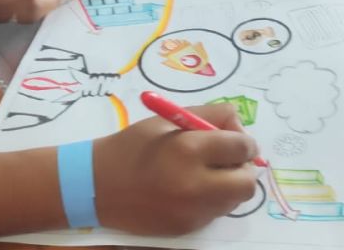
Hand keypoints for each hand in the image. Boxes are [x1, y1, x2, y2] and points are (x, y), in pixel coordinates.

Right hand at [94, 105, 260, 234]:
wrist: (96, 185)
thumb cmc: (132, 145)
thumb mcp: (168, 120)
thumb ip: (207, 115)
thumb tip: (238, 122)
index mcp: (189, 149)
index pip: (241, 147)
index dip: (244, 141)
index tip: (236, 138)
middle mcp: (195, 185)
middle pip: (247, 183)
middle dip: (244, 167)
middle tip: (229, 158)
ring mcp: (192, 212)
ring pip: (235, 200)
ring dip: (230, 184)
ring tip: (207, 171)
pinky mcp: (187, 228)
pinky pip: (215, 212)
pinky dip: (213, 199)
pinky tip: (191, 188)